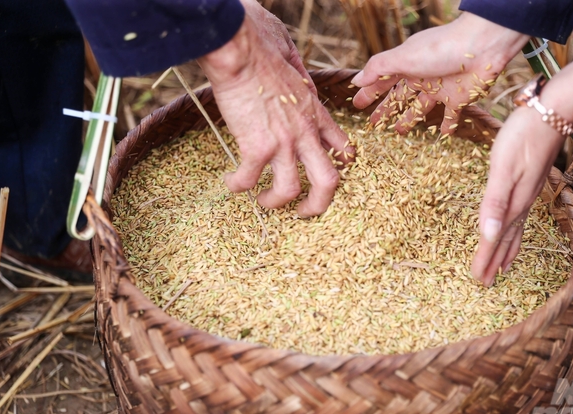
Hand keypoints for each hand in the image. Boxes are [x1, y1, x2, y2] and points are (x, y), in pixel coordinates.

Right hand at [198, 7, 353, 216]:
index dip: (338, 165)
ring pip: (290, 190)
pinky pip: (249, 179)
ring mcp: (283, 142)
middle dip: (318, 204)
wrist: (239, 47)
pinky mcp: (256, 147)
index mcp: (316, 113)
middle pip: (328, 182)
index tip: (323, 171)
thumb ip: (297, 72)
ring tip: (262, 200)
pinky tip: (230, 183)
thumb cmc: (260, 42)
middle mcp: (306, 133)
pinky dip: (238, 185)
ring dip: (275, 202)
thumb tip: (291, 68)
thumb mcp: (292, 57)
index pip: (342, 147)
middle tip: (303, 212)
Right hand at [351, 12, 527, 134]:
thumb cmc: (439, 48)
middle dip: (386, 110)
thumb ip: (378, 69)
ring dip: (409, 119)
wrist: (481, 46)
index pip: (382, 81)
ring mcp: (440, 89)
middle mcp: (421, 77)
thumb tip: (356, 81)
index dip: (369, 93)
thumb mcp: (402, 57)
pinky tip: (441, 136)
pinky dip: (446, 126)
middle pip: (399, 97)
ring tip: (399, 132)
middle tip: (373, 124)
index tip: (357, 105)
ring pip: (420, 108)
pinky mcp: (459, 98)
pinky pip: (450, 116)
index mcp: (406, 65)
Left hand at [471, 59, 572, 285]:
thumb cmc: (522, 137)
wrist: (551, 113)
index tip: (478, 279)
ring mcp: (528, 194)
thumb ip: (494, 202)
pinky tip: (513, 229)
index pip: (496, 238)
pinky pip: (521, 217)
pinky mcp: (531, 183)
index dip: (486, 259)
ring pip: (515, 230)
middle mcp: (523, 203)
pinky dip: (515, 231)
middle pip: (506, 239)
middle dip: (495, 261)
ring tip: (501, 267)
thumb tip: (488, 235)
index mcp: (514, 203)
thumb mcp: (503, 168)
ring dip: (506, 250)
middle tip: (486, 282)